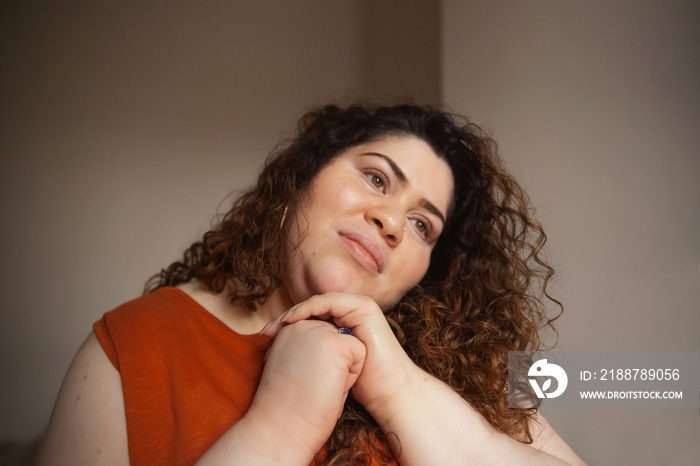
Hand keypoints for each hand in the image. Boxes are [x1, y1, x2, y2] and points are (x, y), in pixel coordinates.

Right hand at [246, 319, 365, 459]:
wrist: (280, 428)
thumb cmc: (287, 407)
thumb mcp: (293, 367)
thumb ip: (307, 349)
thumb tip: (329, 347)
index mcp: (288, 330)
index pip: (323, 337)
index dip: (319, 364)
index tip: (299, 382)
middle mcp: (301, 325)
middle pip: (338, 339)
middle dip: (333, 363)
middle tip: (310, 385)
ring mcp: (319, 332)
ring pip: (349, 345)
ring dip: (341, 369)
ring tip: (319, 386)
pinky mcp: (337, 344)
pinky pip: (360, 353)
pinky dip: (351, 376)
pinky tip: (331, 387)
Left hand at [262, 292, 415, 415]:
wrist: (389, 394)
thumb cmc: (361, 386)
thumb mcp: (329, 367)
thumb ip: (313, 354)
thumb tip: (281, 353)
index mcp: (344, 324)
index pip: (310, 318)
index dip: (286, 326)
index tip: (266, 339)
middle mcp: (351, 313)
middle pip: (312, 309)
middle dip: (286, 318)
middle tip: (266, 332)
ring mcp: (359, 308)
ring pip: (318, 303)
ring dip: (295, 311)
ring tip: (277, 325)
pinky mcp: (364, 308)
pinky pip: (329, 302)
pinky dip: (309, 308)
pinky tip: (294, 321)